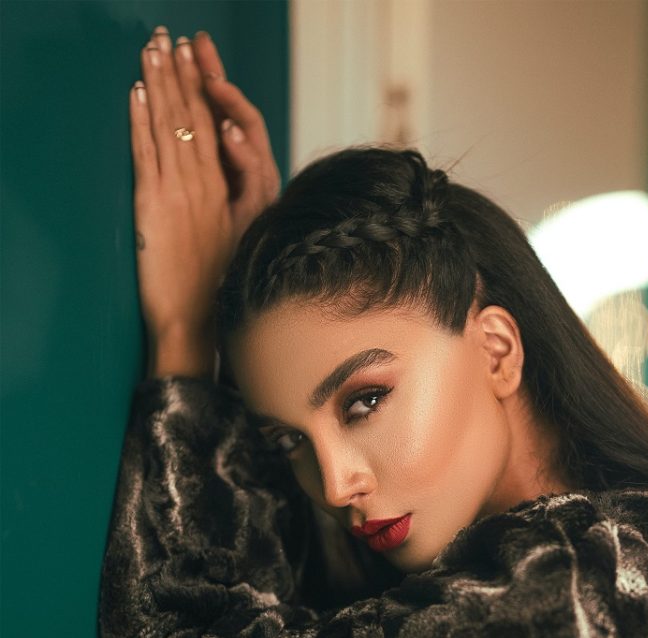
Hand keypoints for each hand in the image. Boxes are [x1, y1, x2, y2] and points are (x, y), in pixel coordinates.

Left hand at [129, 26, 280, 377]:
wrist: (199, 323)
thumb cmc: (223, 287)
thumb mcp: (246, 238)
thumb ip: (243, 198)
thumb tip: (235, 162)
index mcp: (239, 195)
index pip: (228, 129)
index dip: (217, 92)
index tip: (208, 64)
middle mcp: (213, 189)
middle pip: (201, 119)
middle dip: (189, 75)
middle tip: (180, 39)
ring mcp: (184, 196)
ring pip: (174, 128)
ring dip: (163, 84)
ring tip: (155, 49)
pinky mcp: (155, 207)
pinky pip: (148, 153)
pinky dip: (141, 120)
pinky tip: (137, 93)